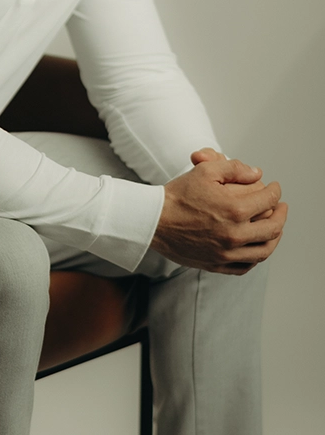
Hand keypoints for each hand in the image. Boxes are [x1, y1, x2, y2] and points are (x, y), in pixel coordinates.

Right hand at [150, 155, 287, 274]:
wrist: (153, 220)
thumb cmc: (177, 195)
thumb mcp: (205, 171)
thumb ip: (234, 168)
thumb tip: (256, 174)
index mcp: (234, 210)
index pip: (268, 200)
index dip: (275, 191)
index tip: (274, 187)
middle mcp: (234, 234)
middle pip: (273, 228)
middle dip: (281, 214)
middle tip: (281, 206)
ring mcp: (226, 253)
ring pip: (264, 250)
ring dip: (274, 237)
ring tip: (275, 228)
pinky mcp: (216, 264)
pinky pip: (245, 266)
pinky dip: (256, 257)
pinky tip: (255, 247)